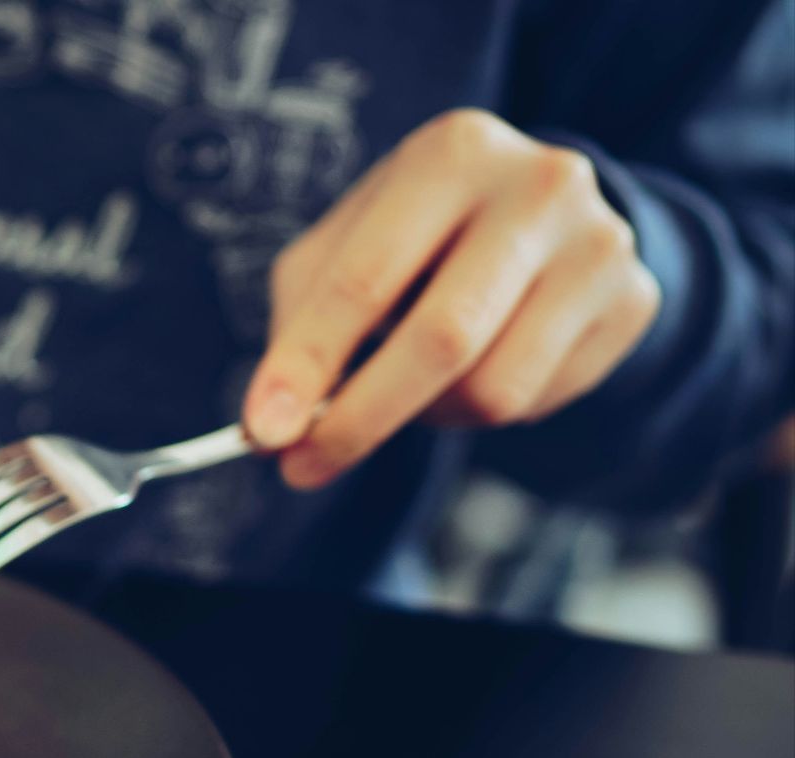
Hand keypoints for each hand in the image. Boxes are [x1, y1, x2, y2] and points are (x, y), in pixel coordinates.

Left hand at [243, 108, 661, 489]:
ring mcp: (598, 244)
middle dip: (360, 418)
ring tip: (407, 388)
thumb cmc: (417, 236)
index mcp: (452, 152)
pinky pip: (536, 400)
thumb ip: (302, 329)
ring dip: (427, 415)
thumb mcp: (344, 250)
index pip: (365, 279)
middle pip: (441, 338)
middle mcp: (539, 186)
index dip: (307, 363)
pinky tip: (473, 368)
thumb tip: (270, 430)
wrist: (542, 212)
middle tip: (302, 467)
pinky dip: (479, 412)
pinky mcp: (633, 301)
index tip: (263, 431)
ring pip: (493, 388)